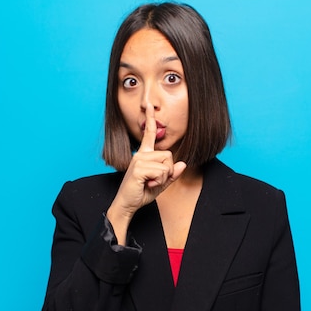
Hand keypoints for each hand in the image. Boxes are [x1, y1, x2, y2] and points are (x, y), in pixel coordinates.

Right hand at [106, 103, 186, 243]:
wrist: (126, 204)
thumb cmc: (141, 193)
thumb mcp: (160, 184)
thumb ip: (172, 174)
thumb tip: (183, 164)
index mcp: (144, 155)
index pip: (149, 134)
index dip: (150, 119)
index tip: (149, 106)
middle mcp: (140, 154)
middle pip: (169, 155)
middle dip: (168, 171)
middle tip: (154, 181)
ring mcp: (138, 160)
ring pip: (167, 165)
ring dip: (163, 178)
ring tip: (149, 183)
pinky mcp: (139, 168)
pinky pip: (162, 172)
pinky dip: (158, 181)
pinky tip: (147, 185)